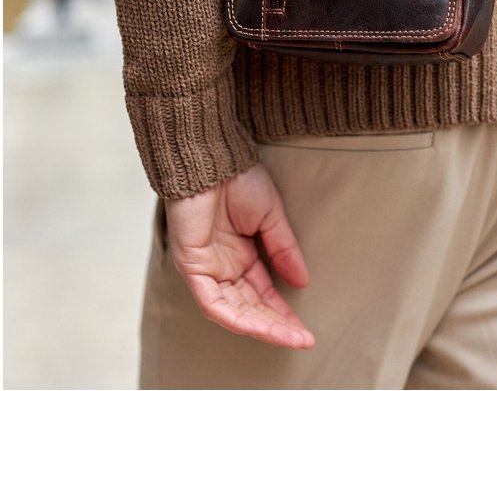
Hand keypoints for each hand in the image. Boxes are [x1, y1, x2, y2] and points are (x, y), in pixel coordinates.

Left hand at [165, 162, 314, 349]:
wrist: (211, 158)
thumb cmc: (237, 177)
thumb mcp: (270, 216)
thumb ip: (283, 250)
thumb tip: (302, 281)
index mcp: (239, 253)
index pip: (262, 292)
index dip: (283, 312)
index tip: (305, 329)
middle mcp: (221, 265)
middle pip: (249, 306)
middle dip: (276, 325)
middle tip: (302, 339)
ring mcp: (205, 268)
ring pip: (232, 311)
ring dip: (261, 326)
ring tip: (289, 336)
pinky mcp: (191, 266)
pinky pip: (213, 303)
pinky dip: (237, 317)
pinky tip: (260, 326)